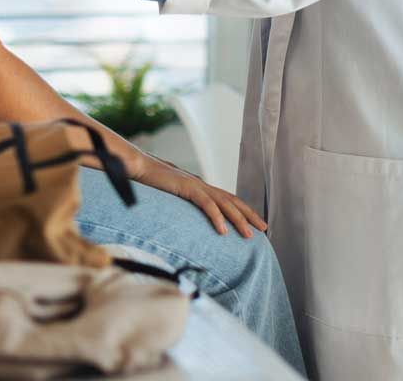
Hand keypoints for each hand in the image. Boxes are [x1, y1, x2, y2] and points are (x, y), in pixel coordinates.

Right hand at [134, 155, 267, 237]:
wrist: (138, 166)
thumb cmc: (151, 182)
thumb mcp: (172, 196)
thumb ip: (183, 204)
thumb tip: (188, 218)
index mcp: (201, 187)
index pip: (228, 199)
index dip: (244, 210)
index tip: (256, 223)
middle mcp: (203, 185)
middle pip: (232, 201)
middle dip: (249, 216)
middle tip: (264, 230)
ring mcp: (196, 185)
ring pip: (224, 204)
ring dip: (238, 220)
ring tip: (248, 236)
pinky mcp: (186, 187)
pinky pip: (205, 204)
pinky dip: (216, 217)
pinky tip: (222, 231)